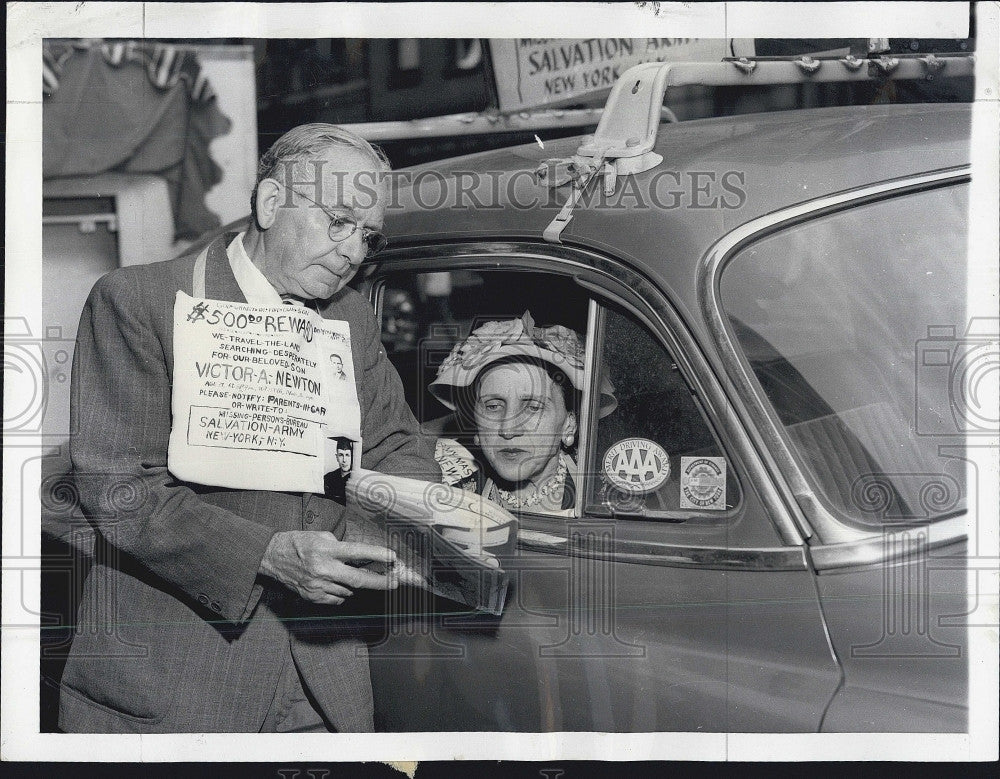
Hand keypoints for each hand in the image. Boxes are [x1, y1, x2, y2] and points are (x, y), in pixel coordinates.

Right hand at [259, 531, 411, 604]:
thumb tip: (363, 558)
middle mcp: (323, 569)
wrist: (272, 557)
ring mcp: (318, 586)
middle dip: (380, 582)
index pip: (356, 553)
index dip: (377, 555)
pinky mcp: (313, 597)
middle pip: (358, 580)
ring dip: (355, 584)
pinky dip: (342, 592)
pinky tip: (335, 582)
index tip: (393, 557)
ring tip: (346, 574)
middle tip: (395, 582)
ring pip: (349, 590)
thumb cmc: (299, 543)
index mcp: (326, 550)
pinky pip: (338, 598)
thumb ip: (341, 547)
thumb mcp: (321, 537)